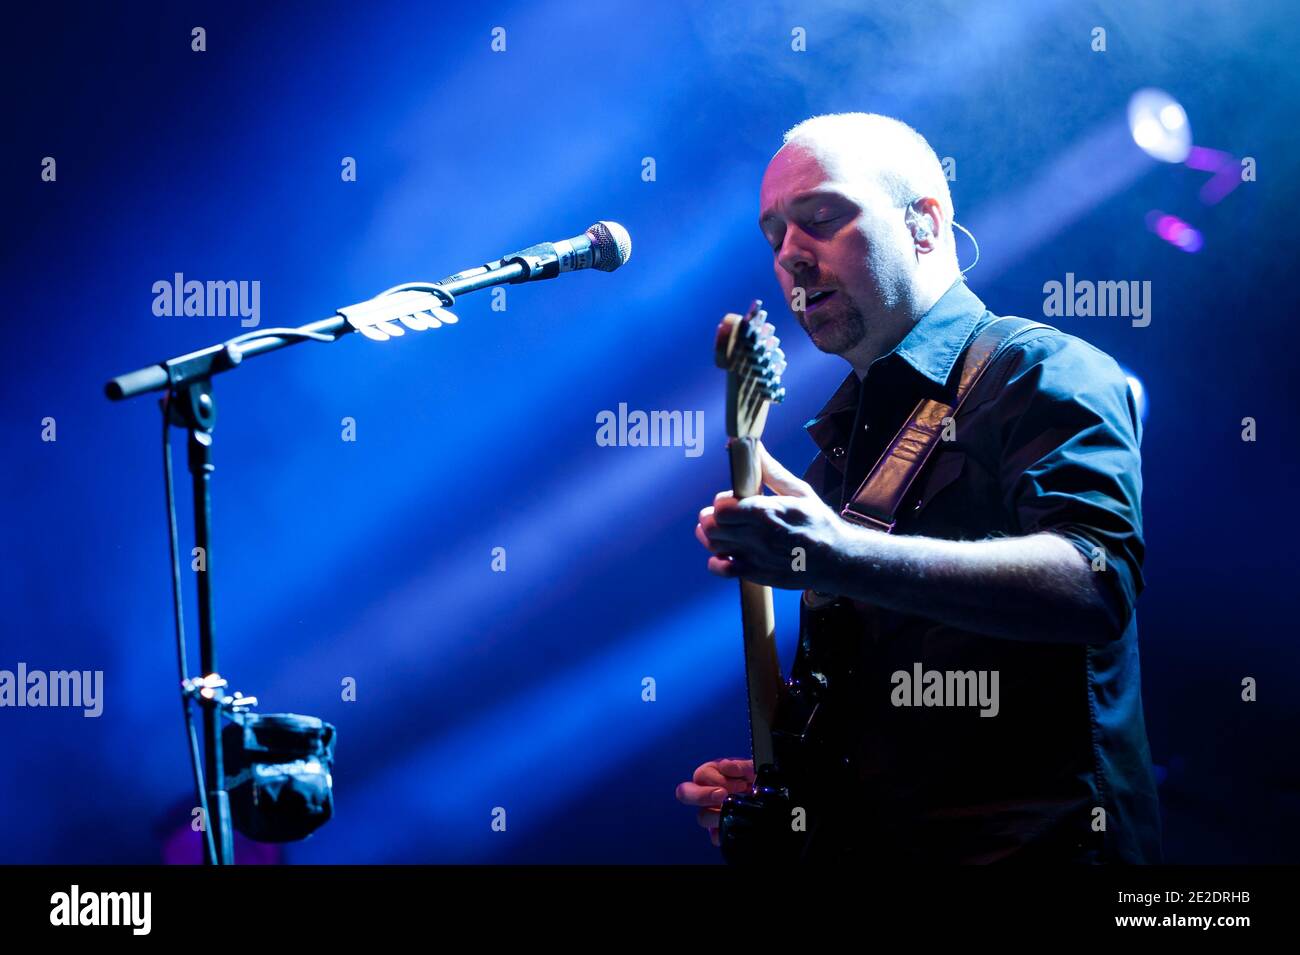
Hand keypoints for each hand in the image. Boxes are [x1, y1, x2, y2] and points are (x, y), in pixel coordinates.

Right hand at [675, 758, 754, 846]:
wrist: (767, 798)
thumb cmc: (756, 780)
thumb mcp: (752, 770)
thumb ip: (740, 766)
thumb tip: (725, 765)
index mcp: (711, 775)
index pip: (701, 775)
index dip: (718, 779)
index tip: (740, 784)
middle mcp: (706, 793)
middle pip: (685, 793)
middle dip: (702, 795)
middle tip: (722, 795)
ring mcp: (711, 812)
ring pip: (701, 817)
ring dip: (717, 814)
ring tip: (737, 811)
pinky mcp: (719, 830)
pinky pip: (715, 836)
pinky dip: (724, 833)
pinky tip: (738, 826)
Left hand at [695, 442, 847, 590]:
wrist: (838, 559)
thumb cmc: (818, 522)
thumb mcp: (799, 491)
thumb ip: (771, 471)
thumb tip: (752, 445)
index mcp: (769, 512)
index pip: (722, 508)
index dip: (721, 502)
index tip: (730, 500)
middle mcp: (760, 536)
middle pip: (713, 528)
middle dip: (712, 519)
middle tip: (722, 516)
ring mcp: (758, 558)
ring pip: (714, 547)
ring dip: (712, 538)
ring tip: (723, 531)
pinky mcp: (758, 575)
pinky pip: (722, 570)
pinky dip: (717, 562)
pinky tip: (726, 554)